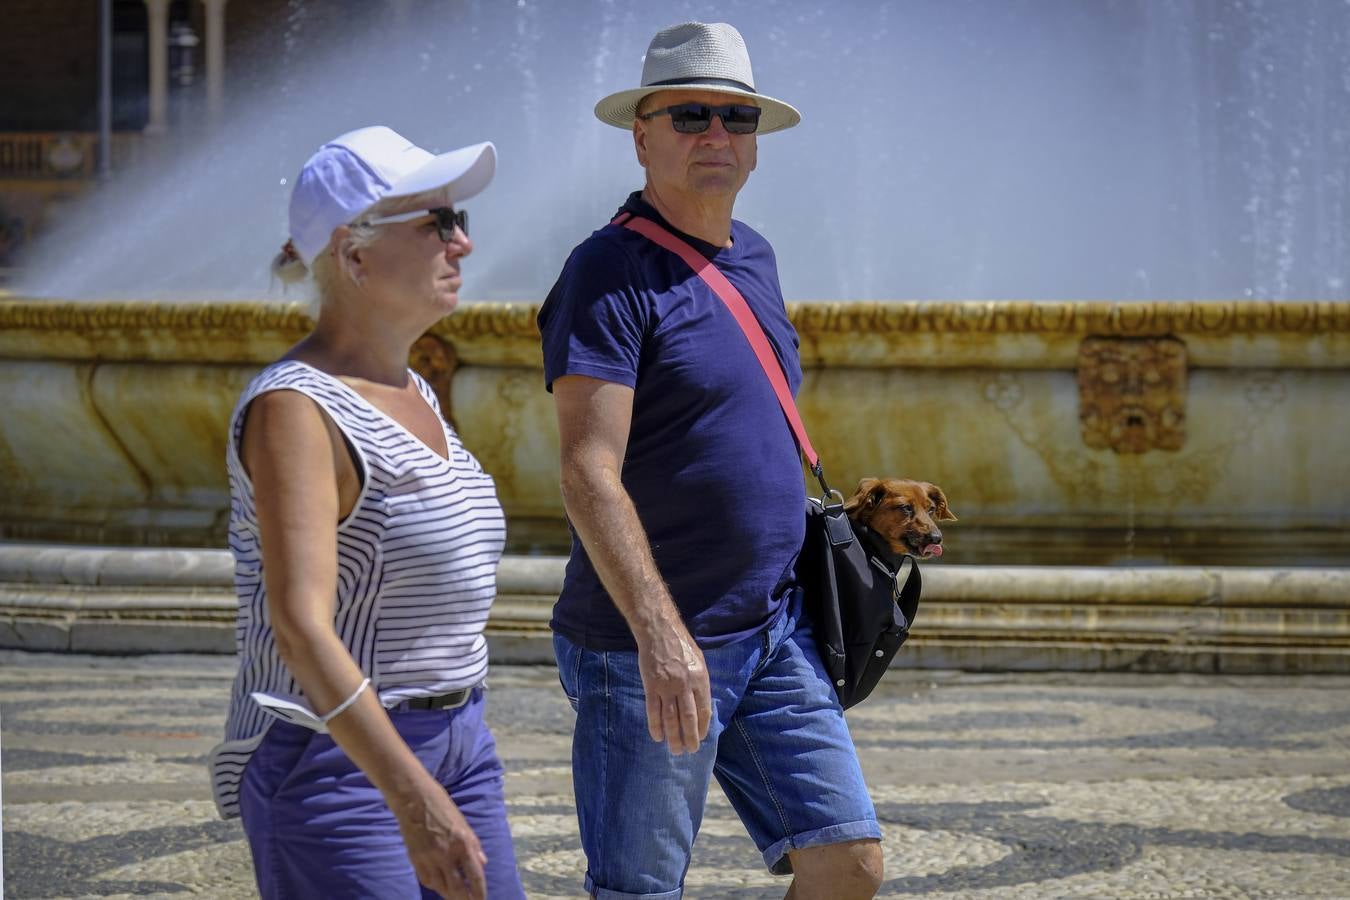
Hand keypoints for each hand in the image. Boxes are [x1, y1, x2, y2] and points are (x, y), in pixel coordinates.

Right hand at [393, 780, 487, 899]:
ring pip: (441, 888)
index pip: (475, 876)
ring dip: (450, 895)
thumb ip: (474, 845)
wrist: (414, 800)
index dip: (479, 892)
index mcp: (463, 843)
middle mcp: (447, 854)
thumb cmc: (442, 807)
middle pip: (457, 889)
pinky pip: (427, 880)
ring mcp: (429, 858)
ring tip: (456, 897)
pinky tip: (440, 885)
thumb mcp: (464, 823)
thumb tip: (482, 863)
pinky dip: (435, 885)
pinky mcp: (415, 859)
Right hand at [637, 624, 712, 753]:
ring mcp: (667, 686)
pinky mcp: (651, 686)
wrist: (659, 631)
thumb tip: (702, 705)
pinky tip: (657, 737)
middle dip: (690, 738)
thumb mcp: (699, 661)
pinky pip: (653, 711)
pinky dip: (655, 726)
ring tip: (675, 749)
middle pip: (688, 718)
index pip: (703, 710)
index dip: (702, 727)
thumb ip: (701, 683)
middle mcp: (685, 685)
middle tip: (689, 751)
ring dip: (673, 737)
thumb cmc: (681, 645)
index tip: (700, 738)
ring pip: (671, 718)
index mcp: (700, 679)